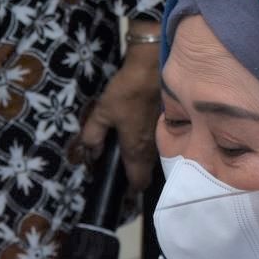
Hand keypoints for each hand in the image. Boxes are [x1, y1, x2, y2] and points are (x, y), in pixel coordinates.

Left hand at [79, 30, 160, 191]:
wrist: (153, 68)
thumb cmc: (127, 93)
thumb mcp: (102, 113)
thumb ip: (93, 135)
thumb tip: (91, 153)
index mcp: (136, 150)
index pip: (138, 182)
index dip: (130, 189)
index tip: (120, 188)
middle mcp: (152, 149)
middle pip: (147, 173)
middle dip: (135, 176)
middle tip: (120, 169)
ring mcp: (162, 137)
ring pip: (153, 159)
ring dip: (142, 160)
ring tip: (126, 151)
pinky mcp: (167, 125)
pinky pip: (157, 144)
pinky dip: (149, 145)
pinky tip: (138, 134)